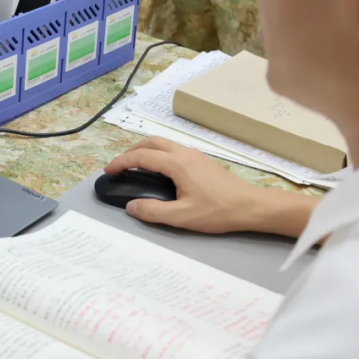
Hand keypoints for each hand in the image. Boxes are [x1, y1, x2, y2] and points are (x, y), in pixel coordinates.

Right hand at [104, 138, 317, 235]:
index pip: (142, 156)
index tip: (109, 170)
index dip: (122, 162)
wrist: (250, 206)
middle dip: (131, 150)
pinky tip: (159, 170)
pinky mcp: (202, 160)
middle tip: (120, 166)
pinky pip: (173, 149)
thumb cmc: (217, 211)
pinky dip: (158, 153)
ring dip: (145, 150)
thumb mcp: (182, 217)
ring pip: (163, 143)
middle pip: (151, 142)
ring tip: (135, 166)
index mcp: (177, 163)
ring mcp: (195, 154)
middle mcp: (184, 153)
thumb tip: (130, 206)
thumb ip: (153, 211)